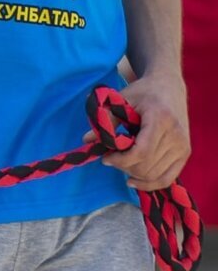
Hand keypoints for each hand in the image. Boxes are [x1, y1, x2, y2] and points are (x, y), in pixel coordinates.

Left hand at [106, 73, 190, 191]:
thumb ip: (106, 121)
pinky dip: (150, 183)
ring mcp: (183, 147)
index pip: (141, 152)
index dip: (120, 160)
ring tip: (121, 163)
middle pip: (147, 166)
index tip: (105, 157)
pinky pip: (167, 178)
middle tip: (110, 158)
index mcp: (160, 119)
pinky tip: (133, 180)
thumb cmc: (143, 92)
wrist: (168, 87)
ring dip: (134, 174)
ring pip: (155, 175)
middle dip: (124, 167)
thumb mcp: (122, 100)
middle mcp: (176, 136)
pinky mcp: (185, 154)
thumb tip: (86, 140)